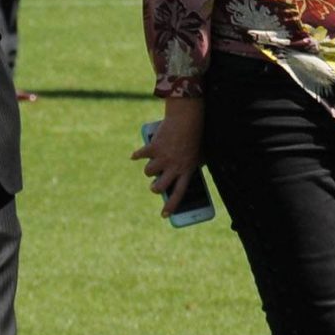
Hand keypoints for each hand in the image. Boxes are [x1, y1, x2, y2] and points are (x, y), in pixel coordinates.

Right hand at [131, 98, 205, 218]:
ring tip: (152, 163)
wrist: (187, 119)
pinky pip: (140, 154)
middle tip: (154, 185)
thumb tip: (187, 176)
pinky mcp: (153, 147)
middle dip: (155, 188)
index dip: (171, 206)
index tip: (165, 216)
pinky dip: (137, 155)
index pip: (179, 193)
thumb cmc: (196, 135)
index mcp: (187, 170)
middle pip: (159, 187)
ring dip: (149, 169)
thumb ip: (193, 166)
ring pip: (148, 172)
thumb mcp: (199, 154)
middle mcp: (174, 167)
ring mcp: (162, 158)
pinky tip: (135, 156)